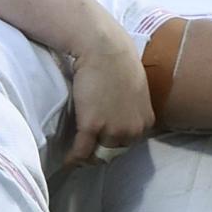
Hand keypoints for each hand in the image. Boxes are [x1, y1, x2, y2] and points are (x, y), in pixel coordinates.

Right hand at [63, 29, 154, 167]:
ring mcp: (112, 130)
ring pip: (97, 155)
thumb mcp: (137, 89)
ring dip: (86, 156)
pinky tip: (67, 161)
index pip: (130, 144)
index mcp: (145, 122)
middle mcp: (132, 130)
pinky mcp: (92, 127)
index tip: (102, 144)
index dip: (114, 145)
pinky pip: (80, 152)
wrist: (103, 49)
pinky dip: (72, 159)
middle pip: (114, 152)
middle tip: (87, 150)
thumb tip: (121, 114)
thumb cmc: (118, 61)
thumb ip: (133, 108)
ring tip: (76, 155)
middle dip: (101, 153)